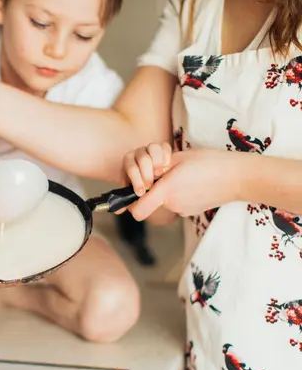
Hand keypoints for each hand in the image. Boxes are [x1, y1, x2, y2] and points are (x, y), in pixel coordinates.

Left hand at [124, 146, 240, 219]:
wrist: (238, 177)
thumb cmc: (209, 162)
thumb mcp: (179, 158)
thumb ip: (158, 168)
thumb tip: (147, 174)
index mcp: (167, 191)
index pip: (138, 210)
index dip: (130, 204)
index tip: (135, 192)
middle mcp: (173, 204)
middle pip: (151, 200)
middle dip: (153, 187)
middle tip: (166, 171)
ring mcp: (184, 210)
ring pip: (165, 201)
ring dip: (167, 190)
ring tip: (184, 174)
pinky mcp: (192, 211)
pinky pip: (177, 202)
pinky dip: (179, 194)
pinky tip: (193, 182)